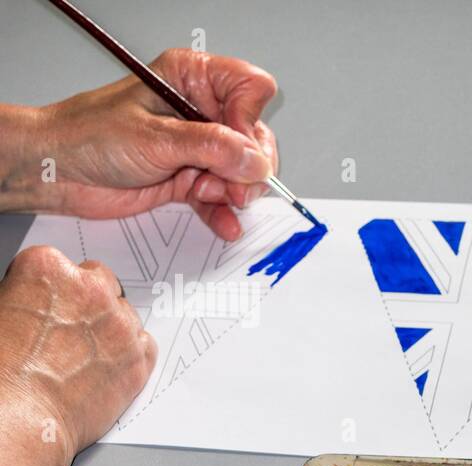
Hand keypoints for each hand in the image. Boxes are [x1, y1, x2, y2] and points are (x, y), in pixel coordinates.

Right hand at [0, 245, 156, 465]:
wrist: (16, 416)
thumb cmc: (0, 371)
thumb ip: (25, 294)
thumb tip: (35, 302)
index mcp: (48, 268)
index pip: (60, 264)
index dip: (50, 289)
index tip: (45, 305)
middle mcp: (91, 289)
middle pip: (100, 281)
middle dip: (88, 301)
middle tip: (70, 327)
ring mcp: (121, 324)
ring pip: (125, 313)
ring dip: (111, 327)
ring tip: (85, 353)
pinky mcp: (139, 358)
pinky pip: (145, 344)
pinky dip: (131, 353)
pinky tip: (107, 365)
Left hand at [21, 49, 279, 240]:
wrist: (58, 172)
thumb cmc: (89, 136)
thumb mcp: (155, 138)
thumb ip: (211, 147)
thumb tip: (255, 161)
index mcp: (192, 80)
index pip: (250, 89)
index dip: (249, 118)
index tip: (236, 145)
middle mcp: (200, 111)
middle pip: (255, 136)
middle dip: (247, 166)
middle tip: (231, 184)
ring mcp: (199, 147)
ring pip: (244, 171)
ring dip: (234, 191)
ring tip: (208, 195)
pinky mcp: (192, 178)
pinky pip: (224, 196)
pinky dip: (226, 212)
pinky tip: (225, 222)